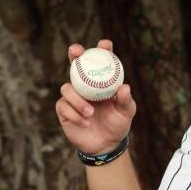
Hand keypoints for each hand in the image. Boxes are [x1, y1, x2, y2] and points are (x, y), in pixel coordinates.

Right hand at [56, 38, 135, 154]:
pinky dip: (75, 114)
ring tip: (91, 113)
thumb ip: (126, 101)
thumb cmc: (117, 124)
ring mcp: (73, 97)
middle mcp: (85, 86)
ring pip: (67, 88)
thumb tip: (125, 87)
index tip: (105, 44)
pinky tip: (86, 122)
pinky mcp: (64, 110)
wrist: (106, 145)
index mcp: (101, 82)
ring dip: (78, 100)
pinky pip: (64, 106)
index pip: (100, 62)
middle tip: (76, 51)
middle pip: (76, 65)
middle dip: (74, 54)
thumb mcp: (126, 113)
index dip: (102, 50)